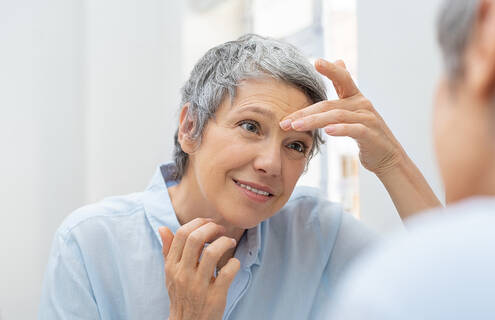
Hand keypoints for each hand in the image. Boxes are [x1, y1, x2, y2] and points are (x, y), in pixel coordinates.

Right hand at [159, 218, 240, 319]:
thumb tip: (163, 228)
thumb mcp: (170, 274)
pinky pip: (227, 272)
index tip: (209, 223)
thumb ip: (168, 251)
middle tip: (221, 230)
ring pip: (212, 252)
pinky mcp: (215, 296)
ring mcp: (199, 286)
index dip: (198, 223)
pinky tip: (233, 263)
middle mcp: (183, 274)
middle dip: (212, 228)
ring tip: (229, 242)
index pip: (182, 234)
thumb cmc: (181, 295)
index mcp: (172, 266)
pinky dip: (234, 263)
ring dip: (225, 242)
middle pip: (196, 239)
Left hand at [280, 59, 403, 175]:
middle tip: (285, 121)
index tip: (316, 62)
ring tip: (296, 126)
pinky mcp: (370, 134)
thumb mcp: (355, 108)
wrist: (387, 156)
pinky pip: (353, 129)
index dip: (331, 70)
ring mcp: (367, 118)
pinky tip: (327, 131)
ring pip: (336, 116)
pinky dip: (340, 130)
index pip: (343, 79)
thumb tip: (339, 60)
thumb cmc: (366, 133)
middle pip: (328, 105)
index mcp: (355, 97)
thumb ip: (344, 87)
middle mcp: (362, 104)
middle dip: (304, 112)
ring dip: (313, 121)